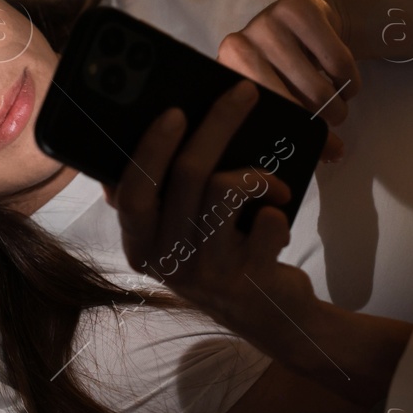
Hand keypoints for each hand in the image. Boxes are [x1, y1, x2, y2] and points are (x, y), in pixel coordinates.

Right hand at [101, 80, 321, 338]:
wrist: (274, 318)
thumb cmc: (225, 260)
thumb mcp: (183, 235)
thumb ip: (162, 197)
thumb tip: (156, 129)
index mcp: (142, 247)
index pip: (132, 193)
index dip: (152, 148)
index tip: (175, 110)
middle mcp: (168, 263)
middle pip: (188, 175)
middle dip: (219, 124)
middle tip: (243, 94)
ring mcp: (208, 274)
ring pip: (225, 189)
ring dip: (257, 176)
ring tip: (273, 186)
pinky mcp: (248, 280)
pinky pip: (267, 221)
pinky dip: (280, 213)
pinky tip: (278, 224)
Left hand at [217, 0, 357, 160]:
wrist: (309, 15)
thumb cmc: (287, 69)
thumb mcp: (274, 95)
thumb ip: (279, 128)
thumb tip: (300, 170)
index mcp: (226, 75)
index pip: (255, 118)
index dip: (286, 141)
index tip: (310, 156)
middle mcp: (238, 45)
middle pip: (288, 106)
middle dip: (317, 128)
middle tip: (331, 138)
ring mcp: (267, 22)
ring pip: (317, 88)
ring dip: (337, 109)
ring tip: (338, 110)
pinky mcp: (300, 7)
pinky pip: (339, 62)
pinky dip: (351, 82)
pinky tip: (346, 83)